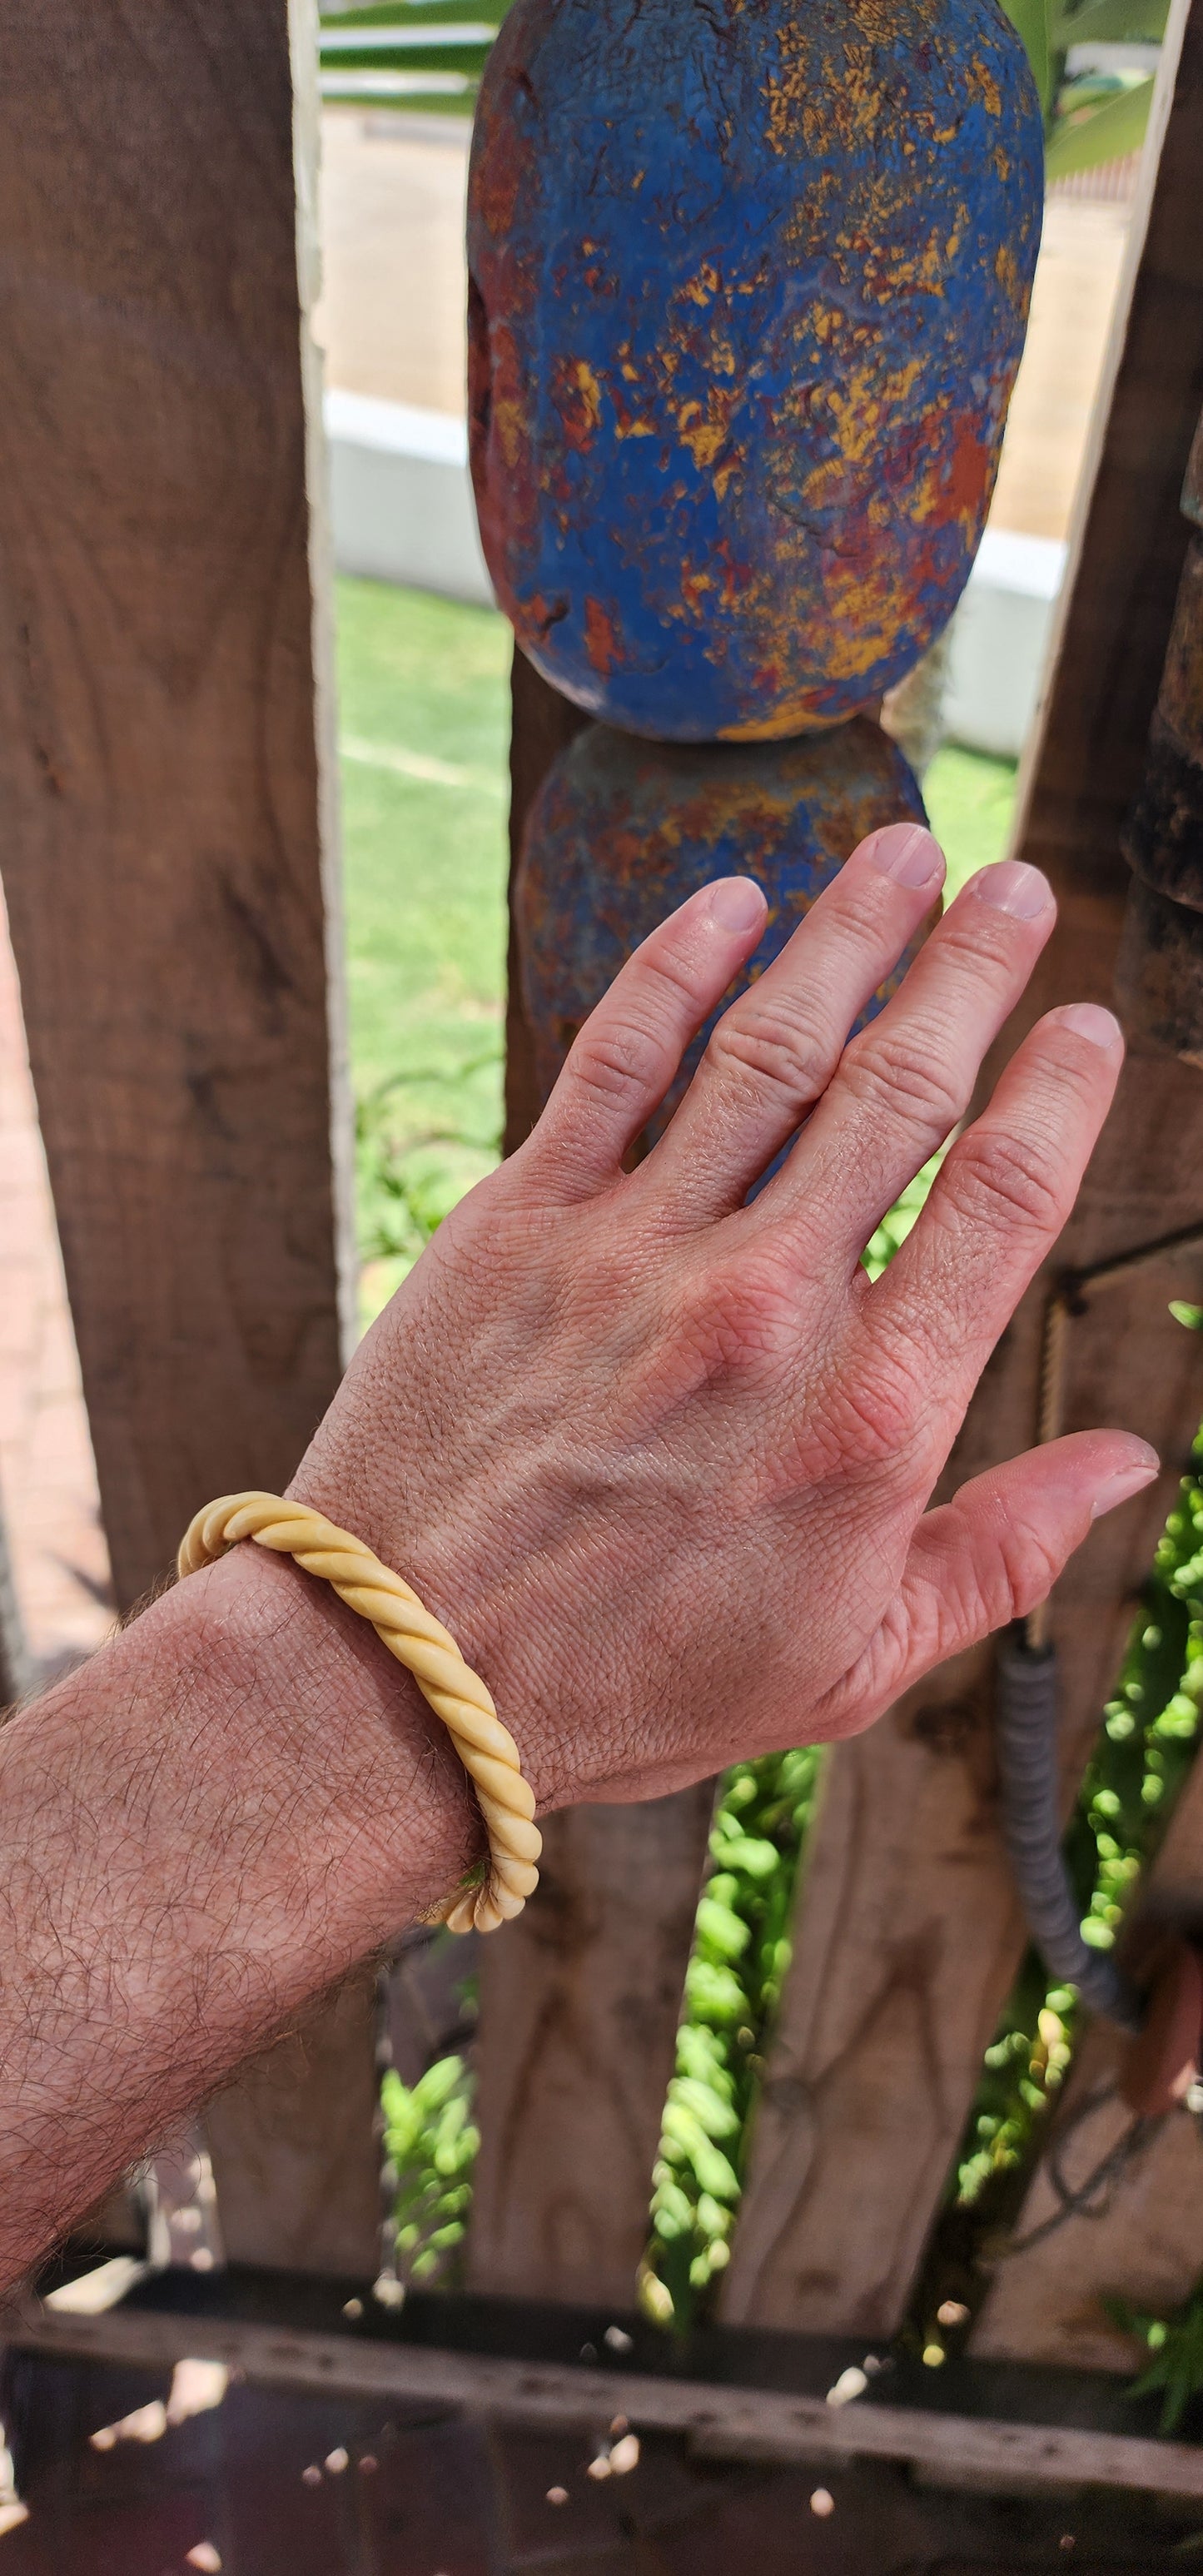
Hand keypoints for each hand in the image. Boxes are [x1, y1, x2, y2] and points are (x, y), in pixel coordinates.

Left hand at [295, 824, 1155, 1812]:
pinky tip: (733, 901)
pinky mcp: (522, 1222)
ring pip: (774, 1047)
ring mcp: (640, 1251)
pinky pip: (615, 1059)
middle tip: (1015, 887)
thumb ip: (1004, 1550)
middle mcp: (772, 1308)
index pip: (1003, 1198)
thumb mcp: (855, 1658)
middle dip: (972, 969)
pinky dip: (678, 965)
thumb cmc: (638, 1683)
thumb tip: (1129, 1464)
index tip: (1086, 1025)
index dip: (1060, 1091)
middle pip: (904, 1088)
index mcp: (875, 1413)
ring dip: (849, 933)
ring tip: (904, 853)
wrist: (410, 1678)